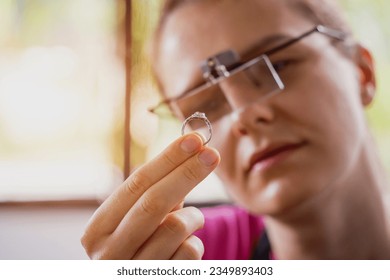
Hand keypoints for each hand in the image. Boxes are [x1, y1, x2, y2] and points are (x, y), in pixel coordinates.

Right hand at [81, 133, 219, 258]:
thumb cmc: (139, 247)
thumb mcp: (138, 221)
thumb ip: (156, 193)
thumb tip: (193, 150)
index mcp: (98, 229)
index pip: (136, 184)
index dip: (168, 159)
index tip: (194, 140)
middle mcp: (108, 252)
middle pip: (153, 202)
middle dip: (187, 173)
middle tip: (212, 154)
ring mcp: (133, 271)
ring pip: (177, 226)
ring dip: (193, 218)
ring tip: (189, 223)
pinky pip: (190, 251)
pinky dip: (194, 244)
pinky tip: (182, 250)